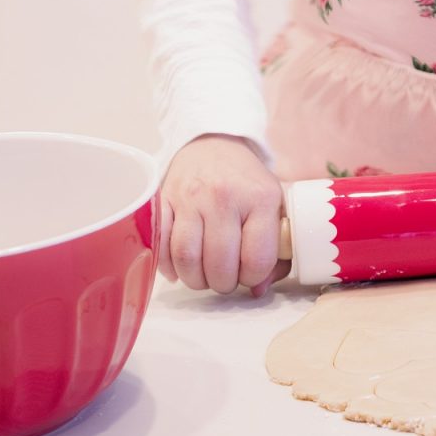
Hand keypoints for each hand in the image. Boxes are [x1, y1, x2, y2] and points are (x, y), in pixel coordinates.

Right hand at [160, 134, 289, 295]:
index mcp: (260, 199)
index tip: (250, 275)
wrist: (215, 145)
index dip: (253, 278)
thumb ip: (275, 250)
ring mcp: (191, 198)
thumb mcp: (275, 207)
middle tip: (225, 280)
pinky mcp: (164, 199)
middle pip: (219, 264)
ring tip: (204, 277)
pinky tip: (180, 266)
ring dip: (195, 279)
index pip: (256, 259)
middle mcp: (224, 197)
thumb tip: (259, 290)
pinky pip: (160, 244)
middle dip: (223, 284)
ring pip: (186, 258)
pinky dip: (168, 265)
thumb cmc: (248, 182)